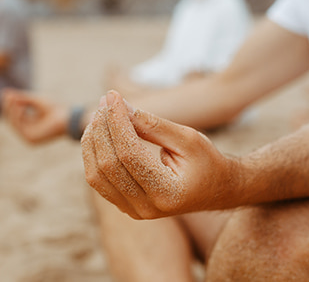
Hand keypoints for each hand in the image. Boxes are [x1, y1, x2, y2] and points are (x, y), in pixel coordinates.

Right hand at [3, 89, 68, 143]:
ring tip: (13, 100)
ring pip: (14, 124)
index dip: (10, 105)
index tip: (6, 94)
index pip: (16, 115)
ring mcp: (29, 137)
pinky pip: (18, 128)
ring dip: (12, 111)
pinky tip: (19, 108)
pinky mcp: (30, 139)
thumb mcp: (35, 101)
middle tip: (7, 97)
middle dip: (9, 108)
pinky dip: (17, 117)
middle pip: (13, 120)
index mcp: (31, 124)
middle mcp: (29, 131)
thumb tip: (6, 92)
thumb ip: (21, 98)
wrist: (66, 118)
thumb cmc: (55, 109)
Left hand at [81, 91, 240, 218]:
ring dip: (93, 141)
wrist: (215, 190)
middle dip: (103, 128)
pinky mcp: (125, 207)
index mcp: (168, 193)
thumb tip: (118, 106)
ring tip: (100, 114)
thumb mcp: (187, 138)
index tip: (113, 97)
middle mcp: (147, 208)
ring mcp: (134, 211)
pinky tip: (99, 132)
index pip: (129, 155)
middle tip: (105, 101)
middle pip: (109, 165)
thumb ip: (153, 125)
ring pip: (96, 175)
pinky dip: (94, 154)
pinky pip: (98, 181)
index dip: (117, 122)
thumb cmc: (206, 161)